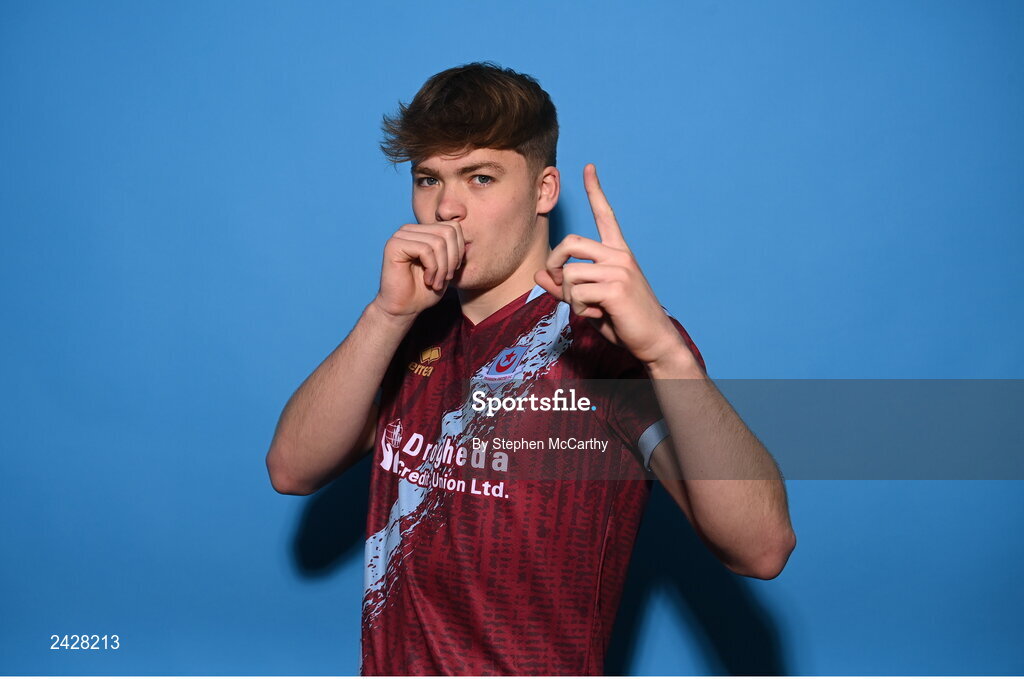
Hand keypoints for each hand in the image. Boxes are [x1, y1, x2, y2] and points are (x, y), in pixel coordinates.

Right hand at [372, 221, 465, 318]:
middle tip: (446, 278)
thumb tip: (468, 240)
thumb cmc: (424, 290)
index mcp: (422, 231)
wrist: (404, 308)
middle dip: (452, 259)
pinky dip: (432, 268)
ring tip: (436, 282)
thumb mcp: (447, 268)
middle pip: (447, 232)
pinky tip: (427, 280)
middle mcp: (410, 229)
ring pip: (438, 242)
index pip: (453, 227)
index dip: (459, 250)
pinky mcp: (394, 245)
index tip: (453, 270)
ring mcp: (401, 235)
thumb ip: (454, 250)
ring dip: (442, 268)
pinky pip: (425, 250)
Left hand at [534, 164, 689, 365]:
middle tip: (558, 283)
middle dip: (554, 262)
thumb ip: (564, 287)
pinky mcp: (615, 287)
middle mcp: (620, 255)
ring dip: (570, 298)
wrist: (653, 341)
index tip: (588, 167)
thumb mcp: (590, 301)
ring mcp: (619, 269)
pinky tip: (597, 315)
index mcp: (618, 253)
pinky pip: (576, 292)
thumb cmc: (623, 321)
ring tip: (589, 308)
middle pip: (570, 242)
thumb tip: (540, 275)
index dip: (595, 190)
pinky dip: (579, 309)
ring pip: (570, 274)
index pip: (606, 215)